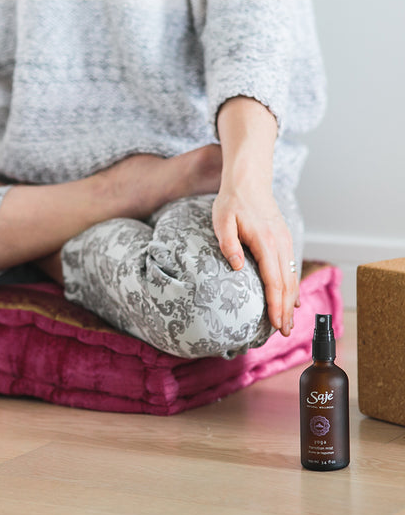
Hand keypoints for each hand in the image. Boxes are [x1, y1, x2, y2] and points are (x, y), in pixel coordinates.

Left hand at [212, 181, 298, 336]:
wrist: (249, 181)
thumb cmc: (232, 201)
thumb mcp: (222, 221)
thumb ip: (229, 244)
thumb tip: (238, 268)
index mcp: (265, 242)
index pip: (273, 280)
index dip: (275, 304)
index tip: (276, 324)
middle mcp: (280, 244)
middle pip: (286, 283)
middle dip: (285, 310)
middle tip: (283, 333)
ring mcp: (284, 241)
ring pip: (291, 277)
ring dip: (290, 301)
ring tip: (287, 323)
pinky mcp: (283, 239)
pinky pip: (290, 268)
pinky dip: (292, 286)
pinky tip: (291, 300)